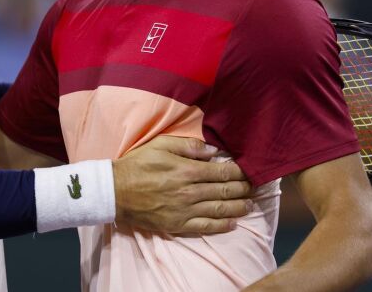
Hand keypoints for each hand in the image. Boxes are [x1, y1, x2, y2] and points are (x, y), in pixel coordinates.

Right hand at [111, 136, 251, 233]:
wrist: (114, 191)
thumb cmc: (137, 164)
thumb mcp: (160, 145)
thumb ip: (189, 146)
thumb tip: (213, 150)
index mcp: (188, 170)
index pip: (223, 171)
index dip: (241, 171)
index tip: (251, 169)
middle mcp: (190, 191)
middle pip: (225, 191)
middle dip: (244, 188)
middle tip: (256, 187)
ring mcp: (185, 210)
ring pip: (219, 210)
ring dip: (238, 207)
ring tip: (250, 204)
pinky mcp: (177, 224)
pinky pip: (205, 226)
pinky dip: (221, 225)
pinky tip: (232, 223)